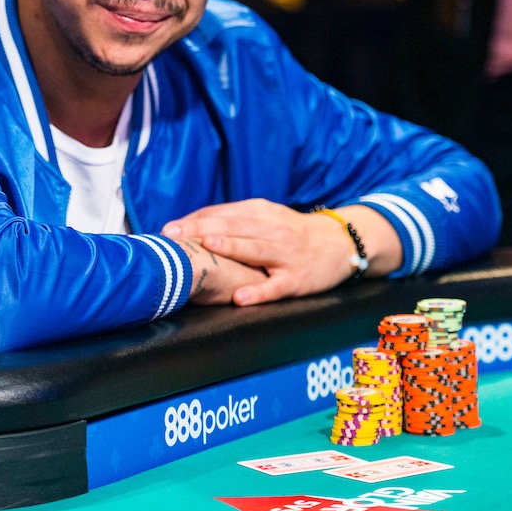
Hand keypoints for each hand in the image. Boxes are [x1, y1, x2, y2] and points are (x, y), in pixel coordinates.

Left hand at [163, 199, 401, 305]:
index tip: (170, 227)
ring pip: (255, 249)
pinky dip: (259, 292)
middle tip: (174, 235)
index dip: (196, 219)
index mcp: (261, 213)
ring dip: (230, 247)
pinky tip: (241, 297)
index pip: (224, 213)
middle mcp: (273, 229)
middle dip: (202, 229)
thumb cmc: (293, 232)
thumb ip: (235, 220)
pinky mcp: (297, 279)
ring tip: (207, 248)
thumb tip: (192, 224)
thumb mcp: (267, 217)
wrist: (341, 243)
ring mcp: (286, 254)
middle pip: (234, 226)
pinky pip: (276, 287)